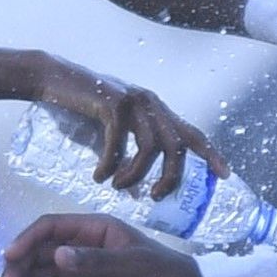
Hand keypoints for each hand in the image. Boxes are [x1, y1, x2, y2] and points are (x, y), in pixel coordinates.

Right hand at [0, 211, 212, 276]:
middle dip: (15, 267)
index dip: (27, 239)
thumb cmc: (165, 273)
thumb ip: (96, 261)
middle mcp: (80, 248)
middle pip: (37, 252)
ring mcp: (79, 274)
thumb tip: (58, 256)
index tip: (10, 256)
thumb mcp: (134, 264)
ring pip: (38, 275)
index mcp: (94, 229)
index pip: (50, 228)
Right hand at [30, 60, 217, 195]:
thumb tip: (136, 193)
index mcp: (156, 110)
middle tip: (154, 197)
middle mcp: (151, 103)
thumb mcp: (110, 136)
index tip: (224, 175)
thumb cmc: (81, 109)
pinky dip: (109, 165)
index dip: (210, 154)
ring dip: (135, 175)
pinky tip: (99, 177)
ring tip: (118, 187)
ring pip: (150, 148)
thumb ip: (127, 159)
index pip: (192, 133)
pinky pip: (118, 144)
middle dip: (170, 178)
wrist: (52, 79)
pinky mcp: (112, 102)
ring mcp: (134, 101)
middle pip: (176, 147)